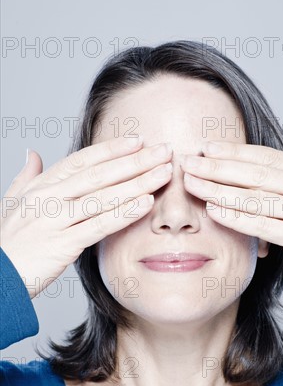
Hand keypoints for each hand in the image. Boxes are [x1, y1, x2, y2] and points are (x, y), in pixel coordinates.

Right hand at [0, 137, 172, 298]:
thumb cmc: (8, 243)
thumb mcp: (12, 204)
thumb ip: (26, 177)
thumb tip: (32, 152)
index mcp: (41, 186)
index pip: (82, 160)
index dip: (111, 149)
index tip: (138, 140)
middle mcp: (48, 198)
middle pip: (99, 174)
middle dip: (135, 161)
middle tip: (164, 150)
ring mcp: (55, 220)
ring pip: (103, 196)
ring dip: (138, 183)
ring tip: (163, 173)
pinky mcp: (62, 245)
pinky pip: (99, 225)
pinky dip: (124, 213)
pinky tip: (146, 203)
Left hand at [180, 141, 282, 297]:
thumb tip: (264, 185)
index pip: (268, 158)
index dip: (235, 152)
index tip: (208, 148)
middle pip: (257, 173)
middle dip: (218, 166)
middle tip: (189, 161)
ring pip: (256, 196)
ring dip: (219, 189)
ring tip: (192, 184)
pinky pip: (266, 225)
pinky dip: (238, 217)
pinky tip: (215, 211)